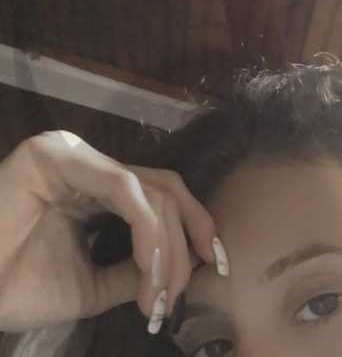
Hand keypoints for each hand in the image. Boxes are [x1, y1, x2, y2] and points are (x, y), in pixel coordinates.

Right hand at [0, 130, 222, 333]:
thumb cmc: (19, 288)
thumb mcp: (96, 284)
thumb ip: (136, 269)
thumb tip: (175, 269)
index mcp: (99, 189)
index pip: (164, 195)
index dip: (196, 226)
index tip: (215, 263)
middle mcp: (91, 165)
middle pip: (166, 190)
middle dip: (188, 238)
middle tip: (184, 289)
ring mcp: (74, 155)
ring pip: (151, 191)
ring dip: (166, 245)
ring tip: (158, 293)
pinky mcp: (56, 156)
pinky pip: (124, 188)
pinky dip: (146, 229)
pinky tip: (147, 266)